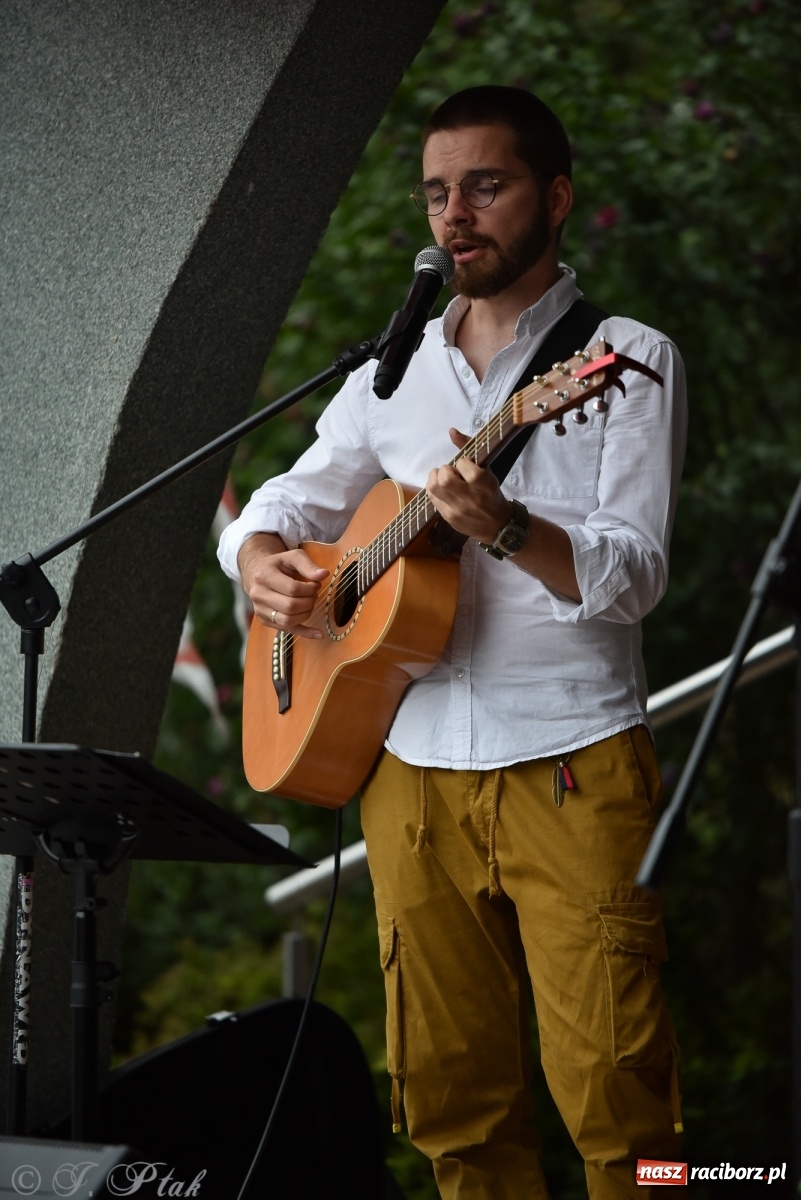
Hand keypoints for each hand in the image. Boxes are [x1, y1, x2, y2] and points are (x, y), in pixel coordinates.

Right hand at [238, 533, 328, 638]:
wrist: (258, 573)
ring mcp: (260, 610)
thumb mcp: (292, 557)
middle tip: (313, 594)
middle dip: (309, 601)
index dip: (309, 589)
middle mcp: (258, 595)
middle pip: (290, 606)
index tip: (315, 584)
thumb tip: (323, 574)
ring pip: (288, 621)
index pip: (292, 589)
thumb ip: (308, 564)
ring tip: (309, 602)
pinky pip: (287, 630)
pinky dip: (305, 633)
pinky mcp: (265, 621)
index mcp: (263, 576)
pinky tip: (319, 634)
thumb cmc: (278, 564)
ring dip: (306, 613)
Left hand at [426, 428, 512, 542]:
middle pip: (445, 477)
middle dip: (445, 471)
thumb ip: (468, 448)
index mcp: (483, 483)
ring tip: (445, 480)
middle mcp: (470, 497)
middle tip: (452, 474)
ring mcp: (457, 509)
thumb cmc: (492, 494)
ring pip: (434, 487)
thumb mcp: (487, 471)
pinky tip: (443, 491)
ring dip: (436, 479)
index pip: (462, 463)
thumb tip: (451, 430)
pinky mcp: (448, 517)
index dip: (463, 462)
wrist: (497, 525)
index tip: (468, 467)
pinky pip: (432, 499)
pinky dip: (434, 490)